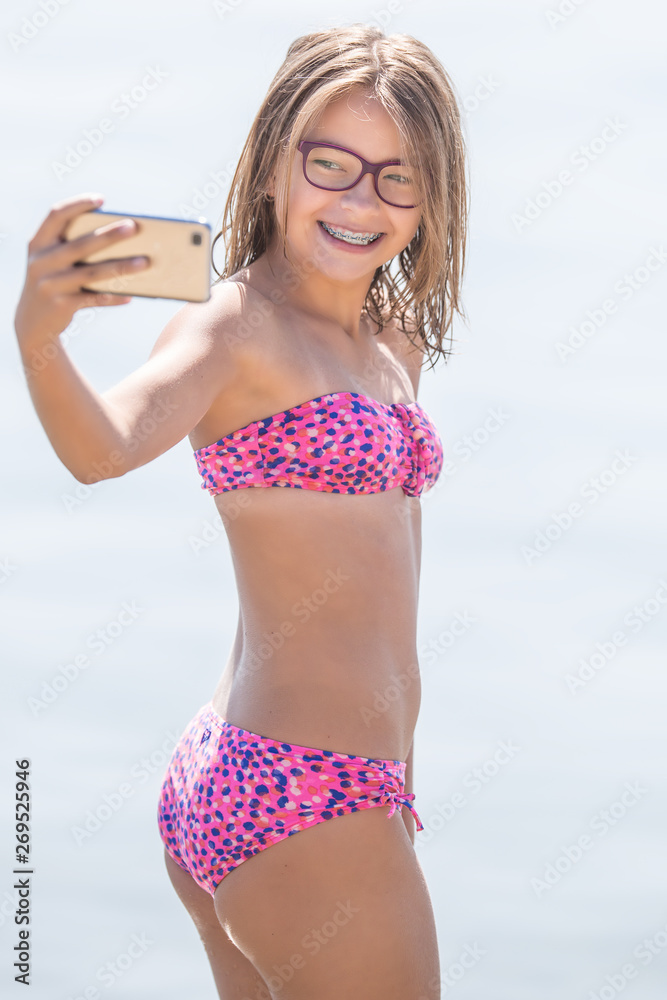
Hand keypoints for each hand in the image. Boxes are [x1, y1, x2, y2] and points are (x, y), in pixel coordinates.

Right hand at [14, 193, 149, 348]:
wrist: (33, 322)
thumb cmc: (54, 282)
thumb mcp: (53, 261)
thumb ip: (74, 247)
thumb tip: (120, 237)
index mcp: (39, 243)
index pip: (56, 215)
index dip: (78, 204)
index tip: (102, 199)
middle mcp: (41, 261)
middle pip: (80, 244)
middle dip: (108, 235)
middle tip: (133, 227)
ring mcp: (50, 284)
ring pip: (91, 273)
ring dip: (121, 267)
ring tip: (145, 262)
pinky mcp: (61, 305)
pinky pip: (94, 298)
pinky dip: (114, 296)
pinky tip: (131, 294)